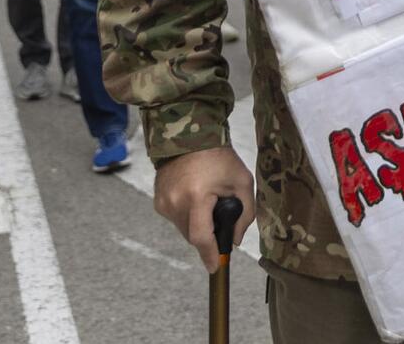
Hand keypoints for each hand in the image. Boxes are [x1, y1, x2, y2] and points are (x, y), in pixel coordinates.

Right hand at [153, 147, 256, 271]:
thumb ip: (245, 214)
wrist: (190, 136)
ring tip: (207, 202)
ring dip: (196, 224)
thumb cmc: (219, 158)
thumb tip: (234, 240)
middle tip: (219, 219)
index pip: (201, 237)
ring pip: (183, 229)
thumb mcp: (242, 183)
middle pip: (192, 236)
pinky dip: (186, 215)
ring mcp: (163, 201)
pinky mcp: (157, 200)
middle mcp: (175, 202)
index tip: (215, 267)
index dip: (209, 255)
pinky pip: (175, 218)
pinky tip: (195, 198)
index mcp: (197, 197)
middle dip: (207, 236)